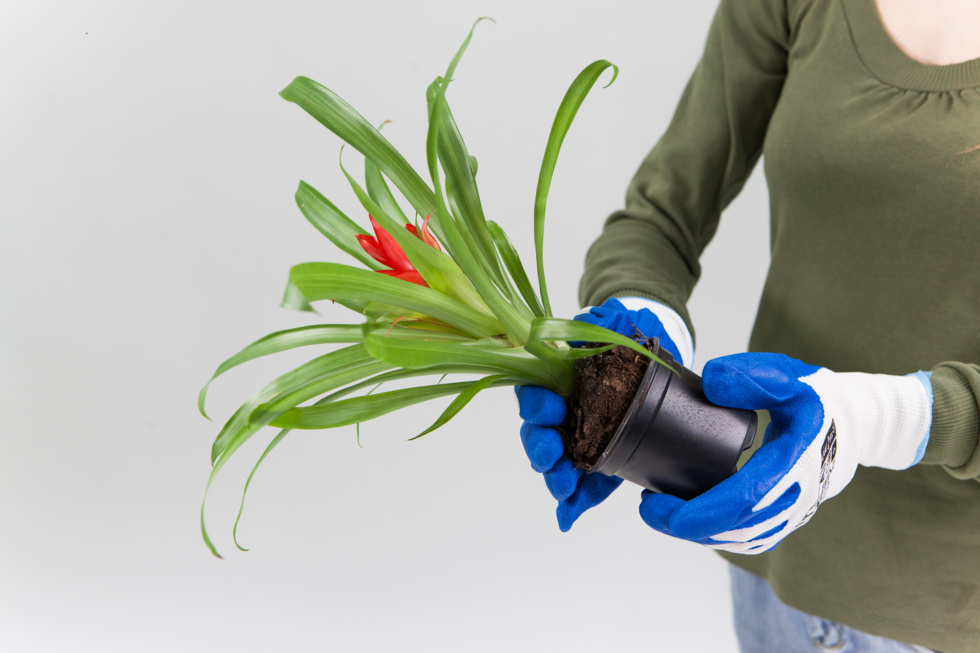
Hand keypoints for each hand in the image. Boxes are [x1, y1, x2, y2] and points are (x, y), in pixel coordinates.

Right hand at [517, 297, 682, 530]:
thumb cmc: (622, 343)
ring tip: (562, 488)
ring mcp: (578, 440)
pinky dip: (574, 504)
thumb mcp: (607, 327)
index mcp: (554, 383)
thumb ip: (594, 325)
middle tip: (548, 454)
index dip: (536, 405)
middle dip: (540, 448)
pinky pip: (582, 487)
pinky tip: (568, 517)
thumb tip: (588, 323)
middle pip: (538, 436)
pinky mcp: (599, 462)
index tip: (549, 407)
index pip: (533, 397)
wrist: (648, 359)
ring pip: (556, 464)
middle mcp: (560, 414)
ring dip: (555, 478)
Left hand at [638, 352, 932, 552]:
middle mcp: (798, 495)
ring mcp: (796, 511)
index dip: (698, 511)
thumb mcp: (788, 375)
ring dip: (699, 532)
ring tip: (662, 511)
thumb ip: (752, 376)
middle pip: (737, 529)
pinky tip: (692, 520)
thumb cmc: (818, 397)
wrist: (858, 421)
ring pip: (743, 539)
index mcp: (796, 462)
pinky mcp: (789, 516)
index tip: (656, 503)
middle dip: (687, 525)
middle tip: (648, 507)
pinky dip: (718, 534)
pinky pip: (751, 537)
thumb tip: (712, 384)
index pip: (743, 500)